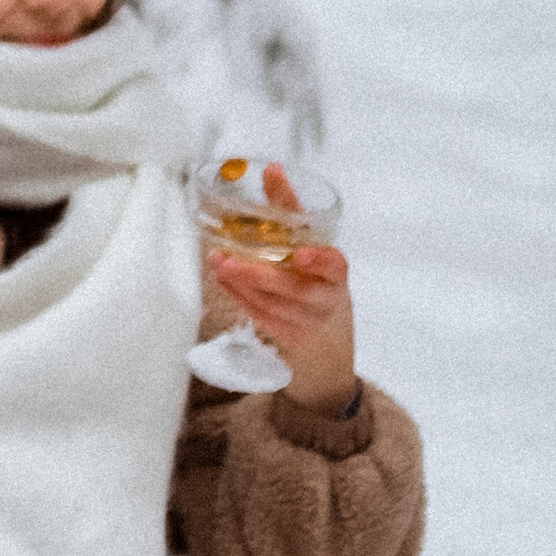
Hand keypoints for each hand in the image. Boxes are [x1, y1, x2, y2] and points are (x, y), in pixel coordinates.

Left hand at [208, 239, 356, 413]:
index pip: (336, 267)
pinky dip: (241, 300)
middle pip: (296, 290)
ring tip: (218, 264)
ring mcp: (308, 328)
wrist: (330, 367)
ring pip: (273, 305)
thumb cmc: (321, 303)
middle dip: (259, 273)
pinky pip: (262, 319)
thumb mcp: (320, 272)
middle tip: (228, 256)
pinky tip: (225, 283)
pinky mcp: (289, 343)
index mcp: (338, 282)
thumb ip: (298, 232)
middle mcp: (327, 305)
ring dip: (242, 285)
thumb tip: (274, 188)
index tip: (300, 253)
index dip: (320, 260)